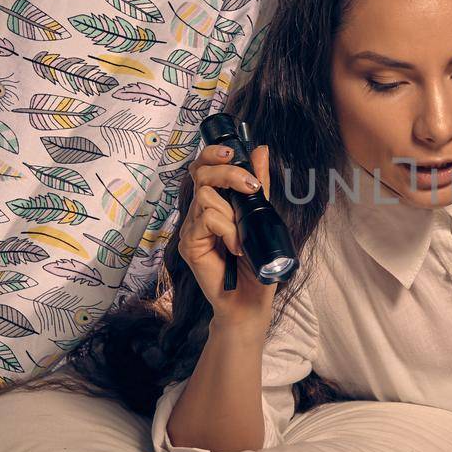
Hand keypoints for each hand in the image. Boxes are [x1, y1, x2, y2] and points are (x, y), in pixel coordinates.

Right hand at [178, 141, 276, 324]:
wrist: (250, 301)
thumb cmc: (255, 262)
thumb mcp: (262, 217)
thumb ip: (258, 185)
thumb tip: (260, 150)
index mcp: (215, 202)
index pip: (204, 167)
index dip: (213, 154)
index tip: (233, 153)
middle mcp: (199, 212)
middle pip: (200, 172)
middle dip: (228, 173)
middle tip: (250, 187)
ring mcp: (191, 228)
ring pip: (205, 196)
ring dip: (232, 212)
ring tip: (242, 234)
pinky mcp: (189, 244)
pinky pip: (207, 220)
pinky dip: (228, 230)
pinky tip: (236, 247)